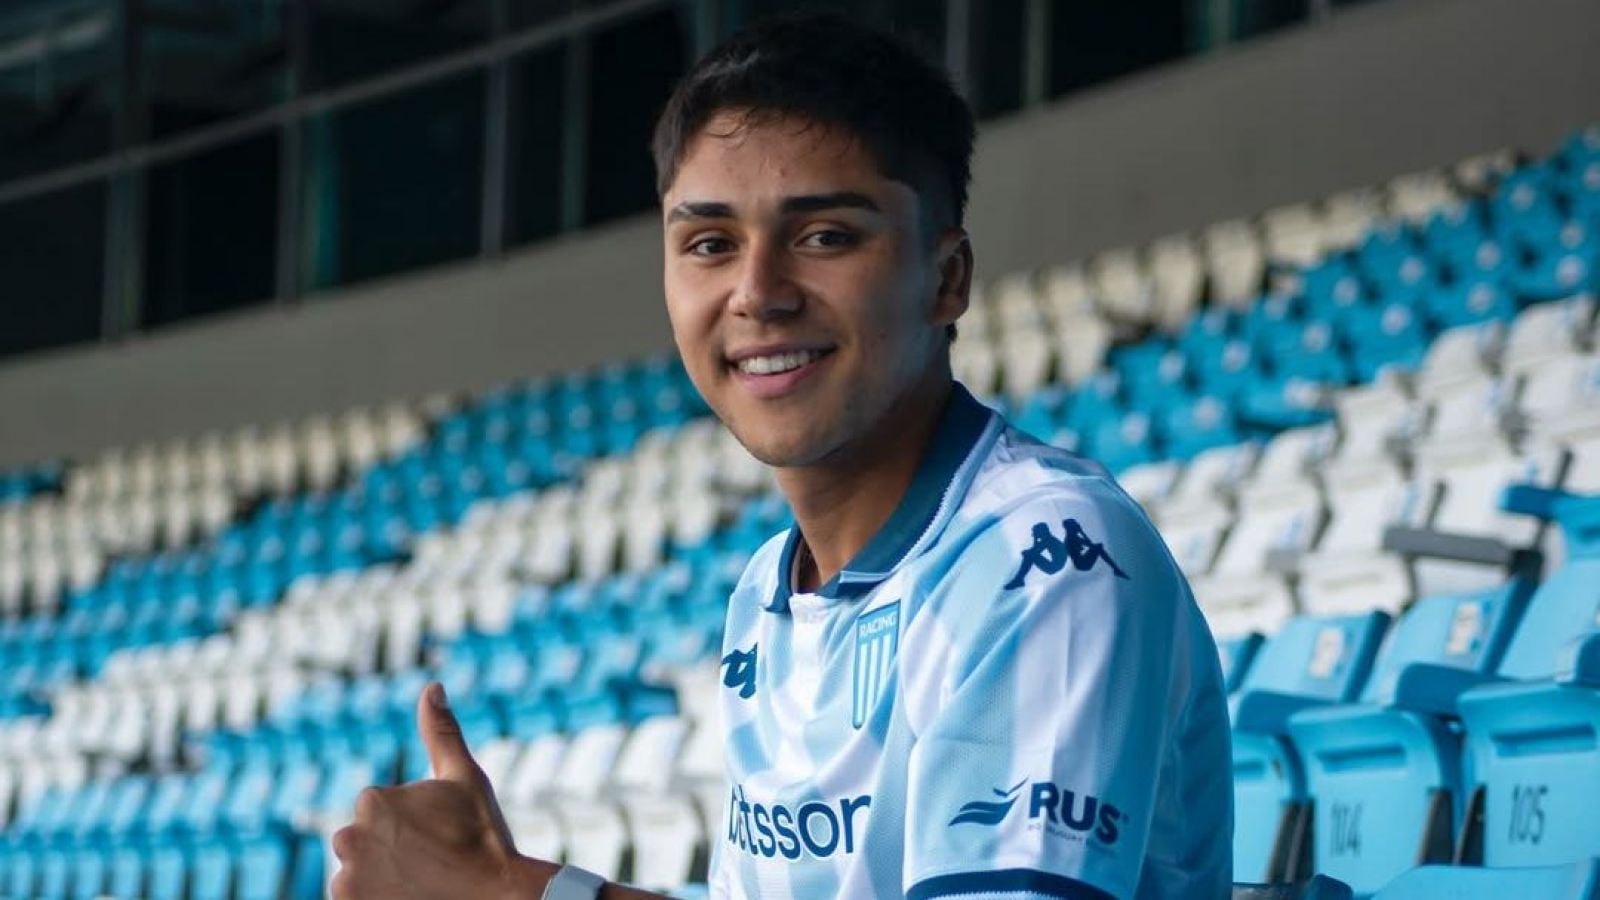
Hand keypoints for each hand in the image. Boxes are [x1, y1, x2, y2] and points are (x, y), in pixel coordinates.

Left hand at [330, 682, 555, 899]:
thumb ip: (441, 732)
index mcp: (373, 801)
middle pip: (366, 843)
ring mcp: (346, 880)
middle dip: (391, 852)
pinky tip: (408, 896)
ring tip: (420, 884)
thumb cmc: (483, 837)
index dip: (413, 826)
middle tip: (431, 864)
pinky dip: (375, 899)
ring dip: (381, 878)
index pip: (381, 812)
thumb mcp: (466, 778)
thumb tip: (432, 687)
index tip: (438, 839)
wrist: (495, 896)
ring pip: (359, 873)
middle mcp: (349, 838)